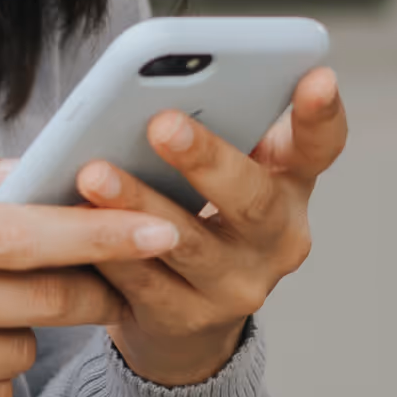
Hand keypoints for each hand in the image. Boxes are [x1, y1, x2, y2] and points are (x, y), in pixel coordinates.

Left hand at [76, 66, 346, 385]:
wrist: (185, 314)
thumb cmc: (199, 213)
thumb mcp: (221, 170)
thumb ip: (209, 125)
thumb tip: (149, 80)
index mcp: (288, 185)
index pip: (317, 147)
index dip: (320, 114)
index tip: (318, 76)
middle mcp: (276, 239)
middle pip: (251, 198)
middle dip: (206, 158)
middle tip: (161, 123)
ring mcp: (236, 286)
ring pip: (187, 243)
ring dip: (139, 204)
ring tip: (94, 173)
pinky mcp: (187, 320)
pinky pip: (142, 282)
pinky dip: (108, 249)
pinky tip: (77, 221)